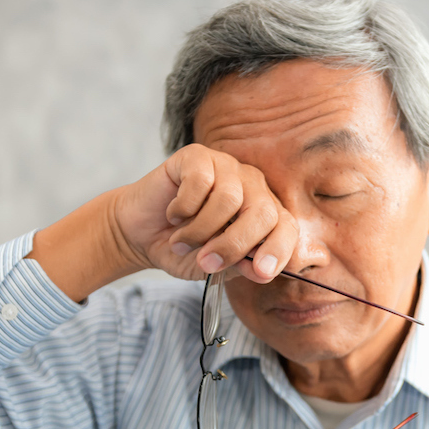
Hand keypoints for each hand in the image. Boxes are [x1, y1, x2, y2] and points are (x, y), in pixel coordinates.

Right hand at [112, 144, 298, 282]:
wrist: (141, 235)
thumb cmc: (183, 250)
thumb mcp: (214, 268)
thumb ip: (240, 266)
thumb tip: (261, 269)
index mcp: (264, 214)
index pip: (287, 227)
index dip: (279, 249)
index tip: (261, 272)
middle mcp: (252, 187)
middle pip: (262, 212)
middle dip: (234, 244)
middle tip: (206, 262)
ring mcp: (226, 167)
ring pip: (229, 199)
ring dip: (200, 230)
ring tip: (182, 241)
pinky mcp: (198, 156)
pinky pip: (200, 181)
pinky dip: (183, 207)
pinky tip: (174, 213)